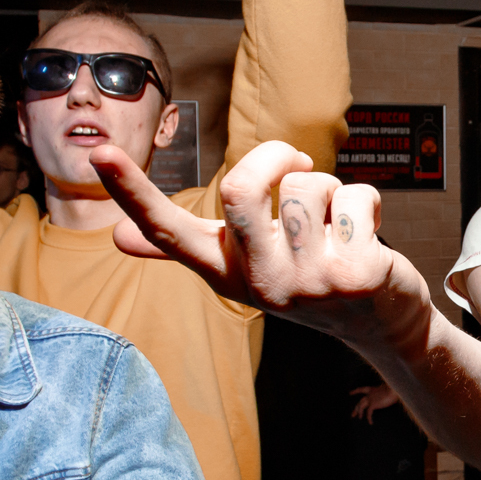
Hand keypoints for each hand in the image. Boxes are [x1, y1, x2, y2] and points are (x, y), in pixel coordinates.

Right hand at [93, 140, 433, 353]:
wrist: (382, 326)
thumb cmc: (309, 279)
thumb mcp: (247, 267)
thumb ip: (189, 248)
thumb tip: (118, 238)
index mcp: (226, 272)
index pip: (168, 231)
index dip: (131, 191)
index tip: (98, 152)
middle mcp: (260, 283)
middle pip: (241, 189)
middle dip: (274, 155)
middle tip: (296, 162)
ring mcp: (309, 283)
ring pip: (309, 185)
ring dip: (330, 186)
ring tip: (336, 222)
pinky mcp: (356, 275)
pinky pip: (355, 196)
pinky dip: (366, 201)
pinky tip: (365, 235)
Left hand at [349, 383, 398, 421]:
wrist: (394, 388)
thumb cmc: (394, 388)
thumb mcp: (387, 390)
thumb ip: (384, 394)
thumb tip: (387, 397)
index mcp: (372, 389)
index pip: (361, 389)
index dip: (355, 391)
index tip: (350, 393)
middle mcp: (370, 394)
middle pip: (360, 401)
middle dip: (356, 408)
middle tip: (353, 415)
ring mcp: (370, 399)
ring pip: (361, 406)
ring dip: (359, 413)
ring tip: (359, 418)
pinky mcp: (373, 404)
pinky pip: (368, 413)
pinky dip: (369, 418)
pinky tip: (370, 422)